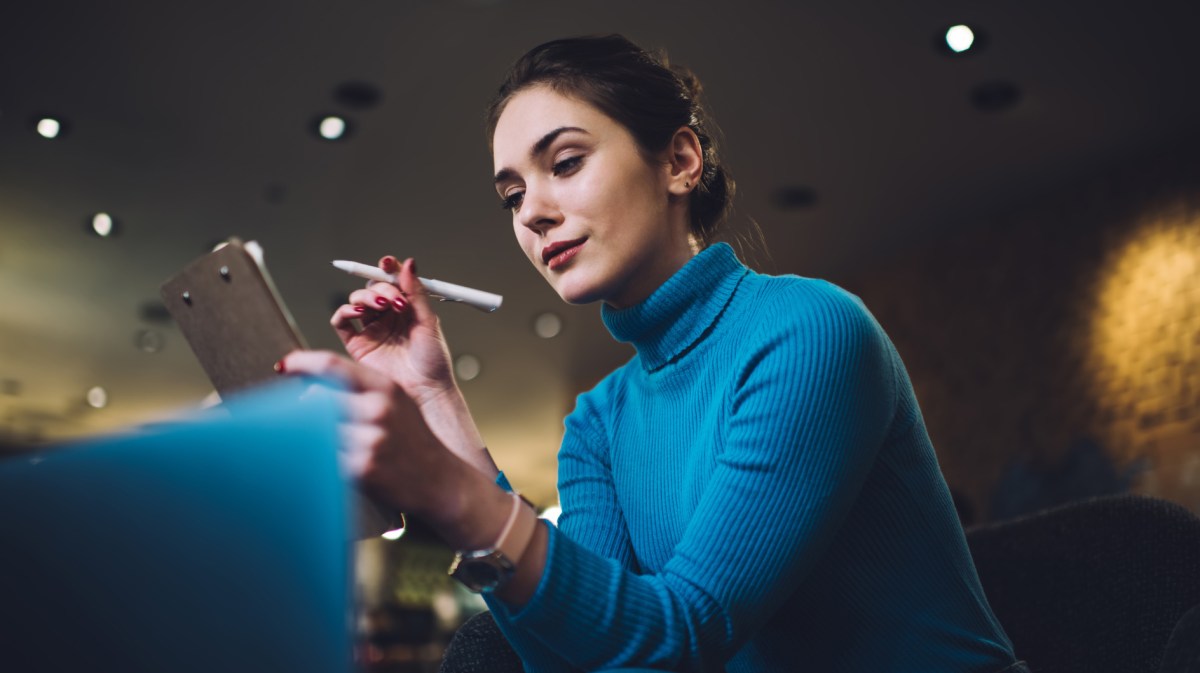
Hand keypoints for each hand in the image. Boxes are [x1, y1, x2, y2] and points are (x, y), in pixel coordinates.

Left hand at [279, 350, 515, 552]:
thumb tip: (310, 386)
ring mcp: (370, 440)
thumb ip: (359, 391)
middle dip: (301, 407)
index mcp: (385, 387)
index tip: (285, 366)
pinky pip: (325, 458)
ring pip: (316, 430)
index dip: (301, 363)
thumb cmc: (414, 442)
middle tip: (295, 414)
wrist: (441, 481)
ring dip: (308, 435)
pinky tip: (330, 461)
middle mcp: (378, 410)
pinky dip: (319, 458)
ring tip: (317, 441)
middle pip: (317, 398)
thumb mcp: (395, 403)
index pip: (331, 366)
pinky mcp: (362, 469)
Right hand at [331, 257, 454, 406]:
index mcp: (406, 308)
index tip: (387, 262)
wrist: (425, 391)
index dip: (387, 269)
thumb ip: (416, 293)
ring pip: (357, 301)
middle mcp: (387, 316)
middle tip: (392, 298)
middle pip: (373, 288)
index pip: (392, 281)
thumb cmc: (433, 361)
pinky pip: (342, 322)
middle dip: (379, 286)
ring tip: (379, 304)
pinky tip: (358, 312)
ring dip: (365, 296)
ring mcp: (371, 329)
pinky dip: (345, 311)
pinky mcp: (357, 344)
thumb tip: (408, 264)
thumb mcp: (428, 322)